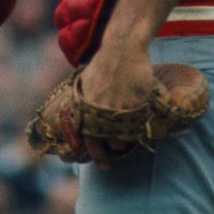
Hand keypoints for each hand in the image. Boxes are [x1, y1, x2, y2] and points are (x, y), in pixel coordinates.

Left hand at [75, 43, 154, 167]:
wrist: (122, 48)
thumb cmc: (104, 63)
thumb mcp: (85, 81)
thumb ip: (83, 101)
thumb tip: (78, 115)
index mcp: (83, 104)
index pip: (81, 137)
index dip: (87, 153)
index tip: (91, 162)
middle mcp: (97, 110)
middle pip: (99, 143)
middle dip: (101, 157)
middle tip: (105, 165)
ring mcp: (116, 108)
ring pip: (118, 140)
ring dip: (120, 145)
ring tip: (121, 145)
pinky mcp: (134, 106)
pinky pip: (134, 128)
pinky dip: (134, 134)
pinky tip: (134, 134)